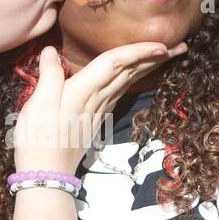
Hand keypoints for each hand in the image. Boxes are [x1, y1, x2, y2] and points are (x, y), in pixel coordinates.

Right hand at [12, 41, 186, 173]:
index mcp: (83, 90)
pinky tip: (137, 77)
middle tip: (181, 46)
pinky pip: (120, 93)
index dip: (138, 51)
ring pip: (128, 82)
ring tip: (166, 56)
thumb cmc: (38, 139)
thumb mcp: (37, 104)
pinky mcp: (96, 119)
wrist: (46, 174)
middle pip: (130, 72)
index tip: (163, 44)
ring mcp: (99, 110)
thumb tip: (52, 50)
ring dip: (148, 67)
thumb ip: (49, 75)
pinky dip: (133, 81)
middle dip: (155, 58)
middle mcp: (97, 99)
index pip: (116, 63)